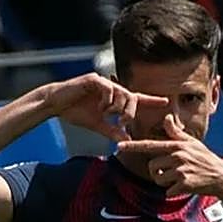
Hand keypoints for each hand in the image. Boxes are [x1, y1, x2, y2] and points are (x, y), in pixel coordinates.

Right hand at [44, 73, 168, 141]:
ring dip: (116, 108)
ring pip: (122, 93)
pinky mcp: (94, 79)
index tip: (166, 101)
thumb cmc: (76, 112)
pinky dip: (106, 102)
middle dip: (129, 112)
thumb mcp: (98, 126)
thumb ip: (113, 132)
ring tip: (105, 115)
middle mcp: (111, 88)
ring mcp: (103, 82)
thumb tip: (127, 142)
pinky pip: (109, 89)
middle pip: (132, 97)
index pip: (137, 99)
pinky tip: (98, 108)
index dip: (151, 100)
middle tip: (120, 122)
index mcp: (114, 99)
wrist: (56, 105)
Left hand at [116, 115, 222, 196]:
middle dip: (158, 172)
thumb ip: (176, 132)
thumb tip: (167, 117)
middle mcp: (177, 156)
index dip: (133, 146)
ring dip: (166, 183)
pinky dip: (175, 192)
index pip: (150, 145)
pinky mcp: (185, 184)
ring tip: (180, 179)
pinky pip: (168, 191)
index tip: (119, 145)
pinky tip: (186, 187)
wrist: (221, 177)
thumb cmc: (205, 159)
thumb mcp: (192, 143)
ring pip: (159, 179)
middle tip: (173, 173)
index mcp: (177, 145)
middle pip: (152, 166)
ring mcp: (181, 170)